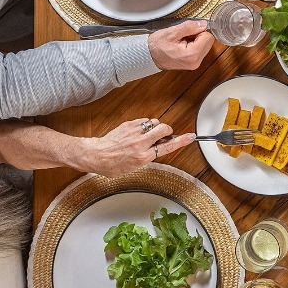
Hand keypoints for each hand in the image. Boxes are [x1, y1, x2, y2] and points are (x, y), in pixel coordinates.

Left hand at [73, 119, 194, 176]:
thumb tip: (159, 146)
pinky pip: (143, 121)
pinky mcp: (128, 125)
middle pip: (164, 128)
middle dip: (167, 130)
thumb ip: (149, 156)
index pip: (168, 146)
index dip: (181, 141)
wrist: (96, 155)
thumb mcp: (134, 167)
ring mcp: (134, 132)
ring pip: (154, 122)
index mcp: (143, 156)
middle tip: (164, 134)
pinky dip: (144, 125)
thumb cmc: (113, 165)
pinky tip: (138, 132)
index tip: (190, 137)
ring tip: (147, 134)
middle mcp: (140, 143)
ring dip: (155, 127)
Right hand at [148, 20, 214, 71]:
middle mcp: (196, 62)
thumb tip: (203, 24)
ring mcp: (194, 64)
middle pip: (208, 42)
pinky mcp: (192, 64)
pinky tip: (183, 45)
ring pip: (205, 46)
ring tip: (182, 41)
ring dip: (196, 41)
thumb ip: (190, 27)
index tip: (188, 31)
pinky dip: (193, 45)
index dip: (198, 30)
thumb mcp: (172, 32)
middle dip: (198, 36)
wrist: (148, 56)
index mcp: (192, 55)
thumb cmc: (157, 45)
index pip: (208, 37)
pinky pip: (199, 51)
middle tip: (183, 37)